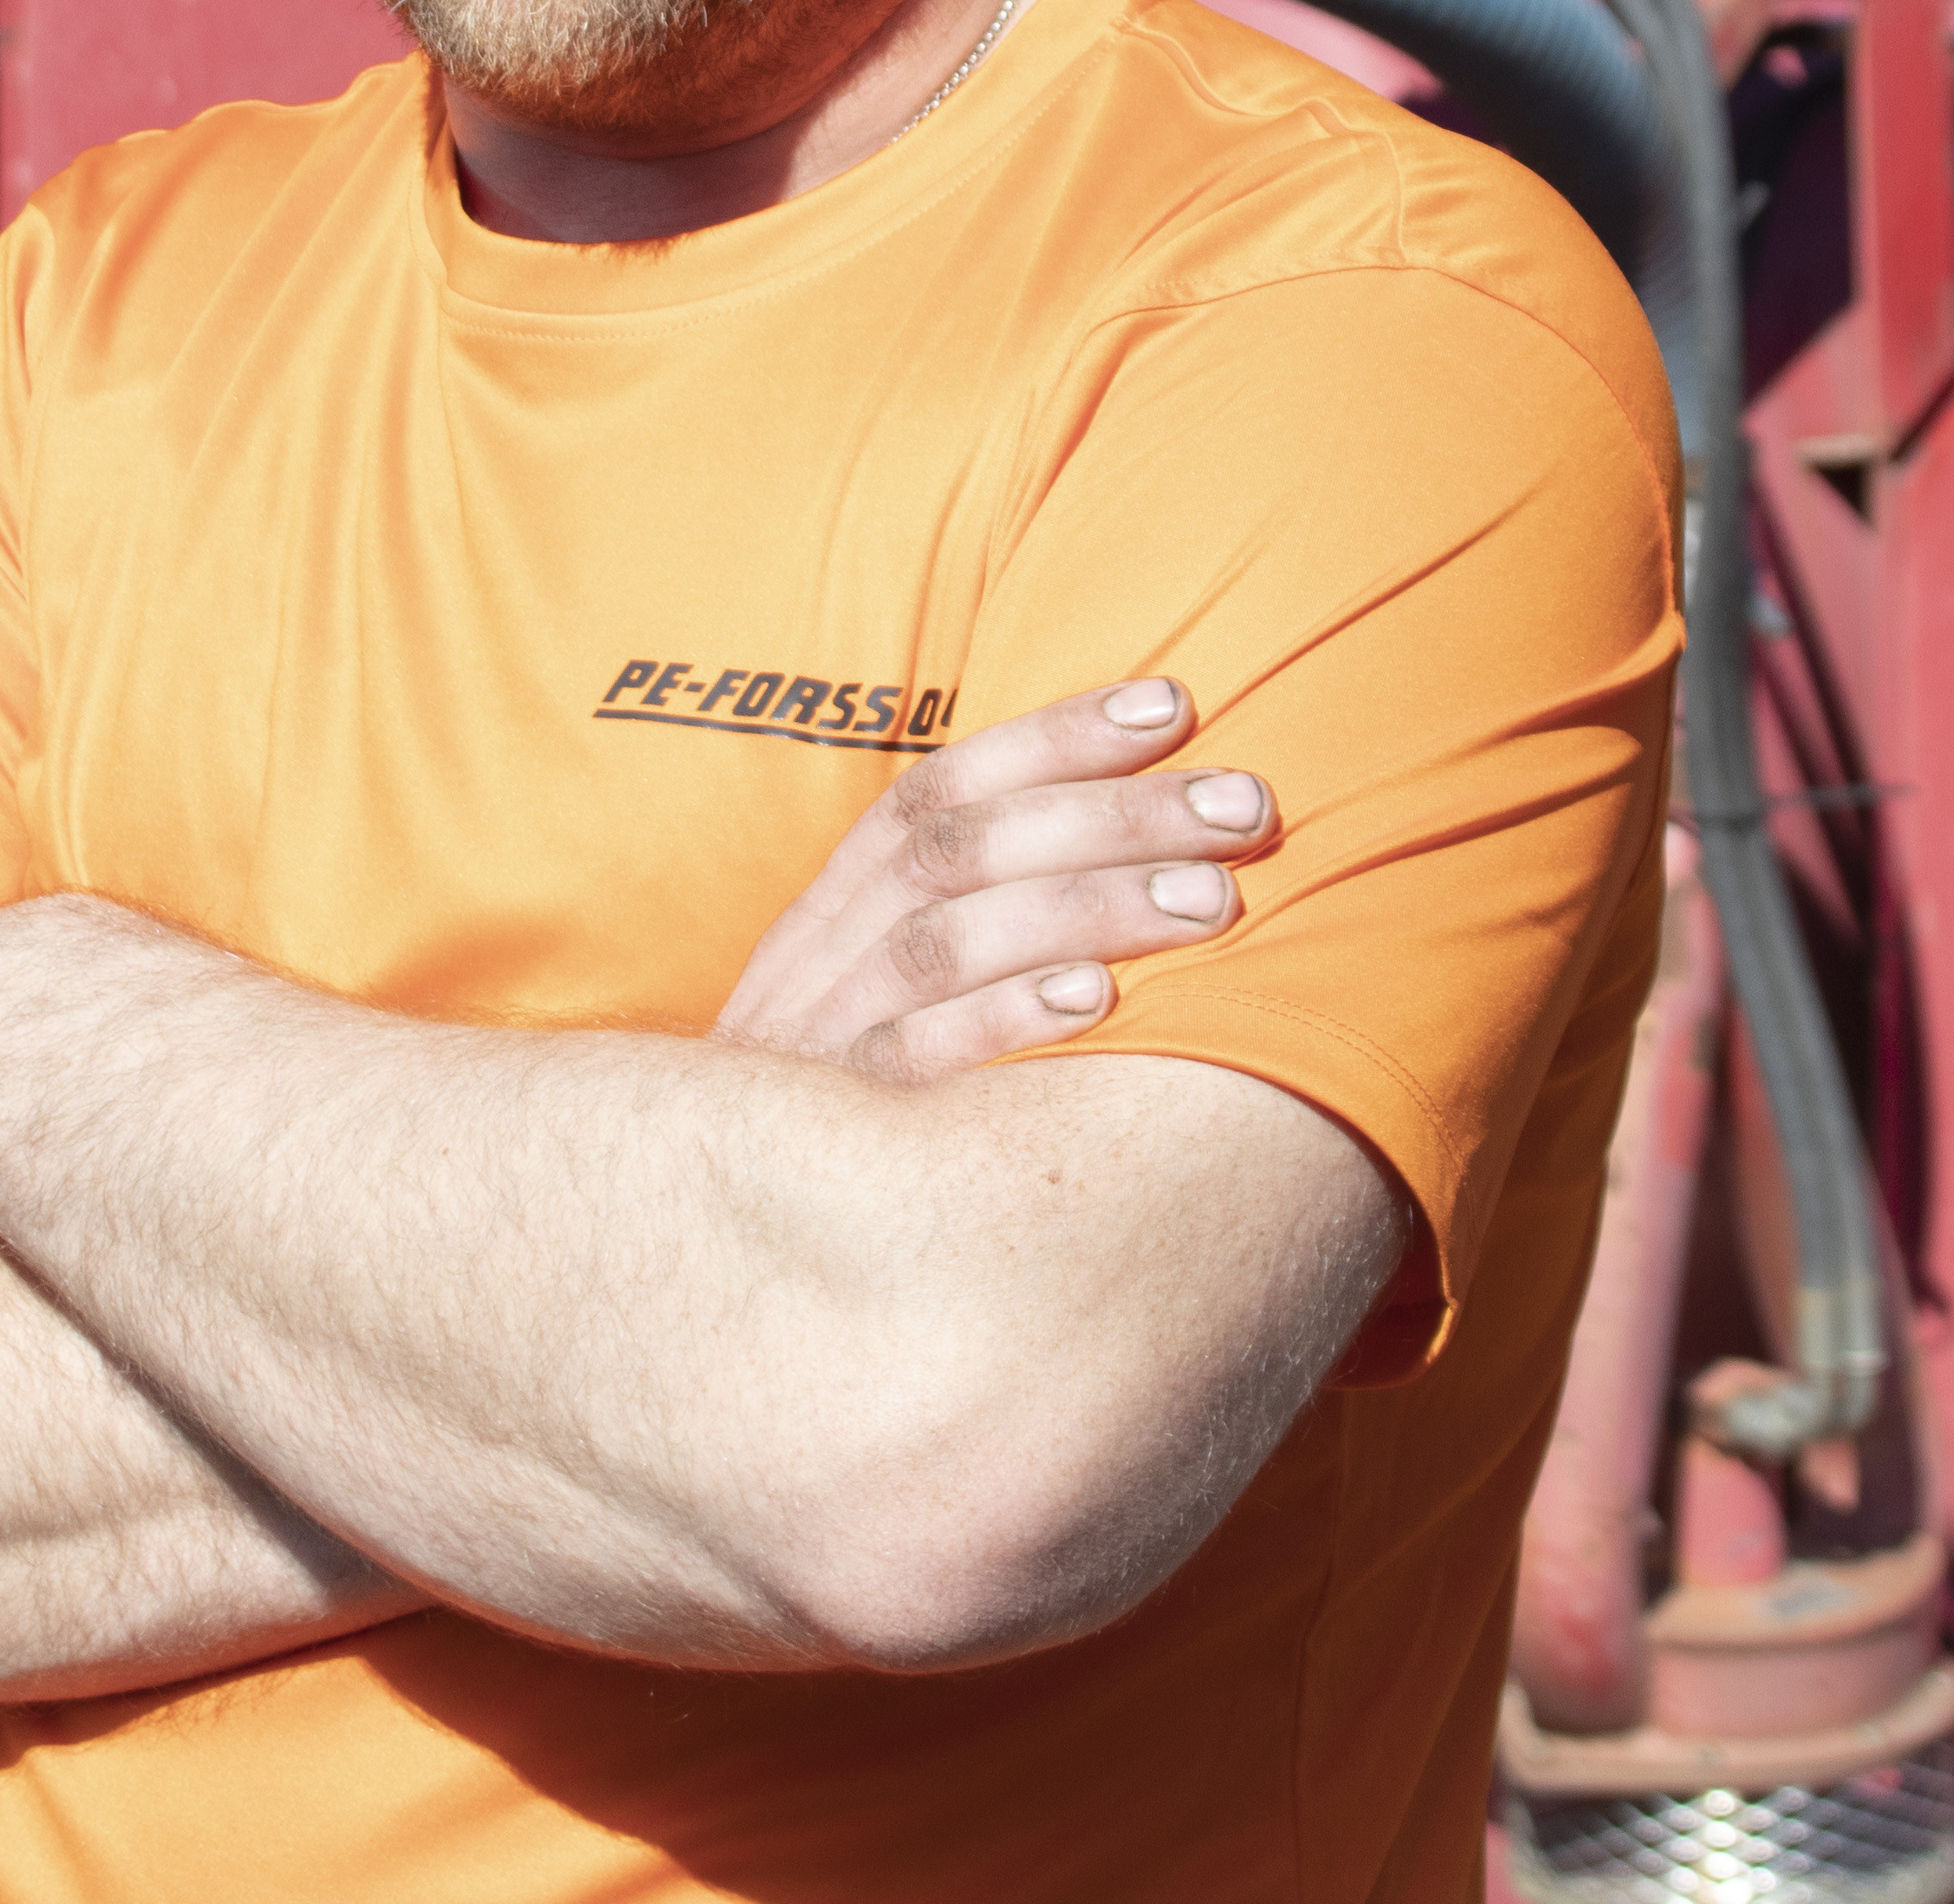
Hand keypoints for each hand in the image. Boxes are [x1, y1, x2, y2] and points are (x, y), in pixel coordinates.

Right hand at [713, 680, 1278, 1082]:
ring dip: (1088, 906)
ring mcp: (818, 1043)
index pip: (940, 788)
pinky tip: (1099, 999)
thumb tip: (1134, 849)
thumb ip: (966, 928)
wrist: (708, 1250)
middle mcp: (819, 959)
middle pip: (964, 850)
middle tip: (1245, 806)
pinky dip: (1004, 1019)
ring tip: (1211, 898)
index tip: (1174, 703)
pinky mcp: (834, 1136)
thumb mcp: (874, 1007)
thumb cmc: (848, 1114)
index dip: (1054, 735)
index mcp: (833, 910)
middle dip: (1113, 815)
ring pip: (949, 940)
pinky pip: (913, 1062)